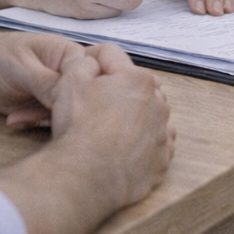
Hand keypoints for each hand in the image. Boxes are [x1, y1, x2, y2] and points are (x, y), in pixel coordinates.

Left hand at [0, 31, 84, 128]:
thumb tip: (70, 99)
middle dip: (63, 109)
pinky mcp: (51, 107)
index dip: (85, 89)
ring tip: (16, 117)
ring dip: (41, 118)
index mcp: (71, 53)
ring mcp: (62, 91)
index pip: (93, 72)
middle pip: (85, 95)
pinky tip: (14, 119)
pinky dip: (33, 122)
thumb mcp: (23, 67)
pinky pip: (52, 120)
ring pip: (69, 112)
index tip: (61, 101)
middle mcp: (71, 72)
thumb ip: (46, 81)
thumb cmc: (1, 56)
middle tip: (37, 113)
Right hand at [47, 44, 174, 208]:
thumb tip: (90, 61)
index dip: (92, 61)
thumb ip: (82, 62)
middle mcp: (158, 105)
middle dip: (116, 92)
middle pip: (135, 88)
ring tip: (107, 129)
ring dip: (132, 119)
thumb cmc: (80, 129)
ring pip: (148, 117)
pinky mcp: (160, 162)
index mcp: (138, 80)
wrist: (85, 175)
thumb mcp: (71, 81)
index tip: (82, 71)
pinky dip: (141, 146)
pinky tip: (122, 150)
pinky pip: (154, 147)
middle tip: (93, 104)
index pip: (113, 58)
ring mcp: (162, 135)